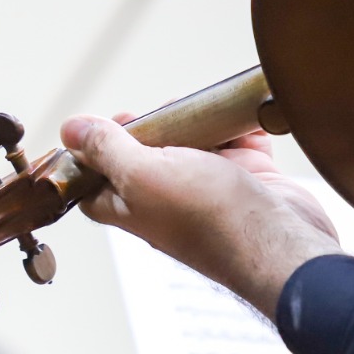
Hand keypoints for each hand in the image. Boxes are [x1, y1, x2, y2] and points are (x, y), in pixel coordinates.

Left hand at [60, 114, 342, 319]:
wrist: (283, 243)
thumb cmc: (210, 218)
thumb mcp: (143, 174)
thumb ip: (106, 149)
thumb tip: (70, 128)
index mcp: (129, 207)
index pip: (94, 182)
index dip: (93, 151)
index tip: (106, 124)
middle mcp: (165, 201)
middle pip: (146, 153)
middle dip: (155, 123)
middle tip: (165, 111)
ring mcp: (207, 190)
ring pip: (193, 143)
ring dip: (200, 120)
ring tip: (208, 111)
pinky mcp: (246, 180)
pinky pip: (239, 144)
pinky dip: (241, 128)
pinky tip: (243, 120)